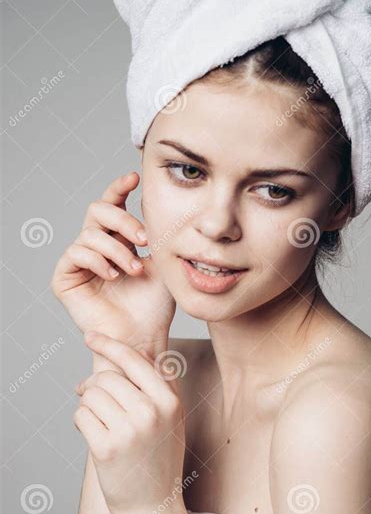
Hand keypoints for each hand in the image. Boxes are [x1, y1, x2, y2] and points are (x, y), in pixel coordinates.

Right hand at [50, 172, 175, 356]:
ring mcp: (79, 262)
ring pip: (90, 234)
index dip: (120, 188)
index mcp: (118, 239)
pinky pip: (75, 253)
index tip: (135, 177)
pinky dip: (98, 261)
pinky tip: (114, 276)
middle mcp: (96, 247)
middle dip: (123, 220)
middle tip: (143, 239)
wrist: (144, 336)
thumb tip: (152, 199)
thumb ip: (154, 232)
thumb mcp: (162, 262)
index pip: (113, 205)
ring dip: (117, 250)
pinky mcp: (65, 279)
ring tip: (134, 270)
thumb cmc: (155, 305)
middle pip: (98, 210)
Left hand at [73, 331, 185, 513]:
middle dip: (94, 385)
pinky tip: (93, 435)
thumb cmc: (160, 458)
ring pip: (91, 394)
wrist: (153, 505)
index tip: (91, 336)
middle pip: (107, 377)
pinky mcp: (106, 449)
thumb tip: (141, 351)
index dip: (109, 344)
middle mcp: (151, 413)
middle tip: (89, 395)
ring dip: (87, 404)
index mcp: (169, 401)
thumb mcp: (173, 418)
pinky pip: (81, 416)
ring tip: (97, 420)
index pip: (134, 360)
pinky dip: (80, 422)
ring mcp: (129, 432)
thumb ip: (161, 385)